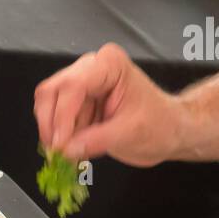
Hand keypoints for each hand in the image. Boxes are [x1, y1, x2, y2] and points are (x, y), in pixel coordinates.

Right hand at [33, 42, 183, 165]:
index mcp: (110, 64)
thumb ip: (96, 140)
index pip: (73, 85)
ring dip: (55, 132)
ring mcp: (83, 83)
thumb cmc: (160, 124)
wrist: (169, 131)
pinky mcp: (79, 102)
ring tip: (69, 154)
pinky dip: (60, 136)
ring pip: (49, 105)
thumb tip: (66, 149)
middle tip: (57, 152)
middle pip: (53, 90)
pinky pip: (56, 117)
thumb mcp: (130, 134)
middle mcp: (92, 67)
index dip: (62, 116)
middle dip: (52, 123)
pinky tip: (73, 149)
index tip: (60, 144)